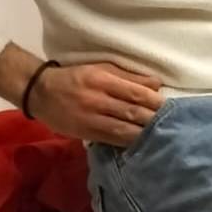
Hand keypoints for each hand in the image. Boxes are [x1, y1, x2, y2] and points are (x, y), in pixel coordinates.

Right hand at [28, 62, 164, 146]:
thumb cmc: (78, 77)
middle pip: (131, 111)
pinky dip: (126, 141)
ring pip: (122, 128)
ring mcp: (90, 118)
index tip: (168, 106)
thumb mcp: (103, 68)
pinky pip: (109, 139)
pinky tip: (138, 143)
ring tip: (158, 135)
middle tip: (169, 122)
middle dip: (152, 118)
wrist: (42, 92)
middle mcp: (97, 100)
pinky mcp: (84, 132)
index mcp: (103, 80)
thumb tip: (156, 84)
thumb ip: (130, 76)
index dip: (154, 101)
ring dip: (142, 133)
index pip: (136, 93)